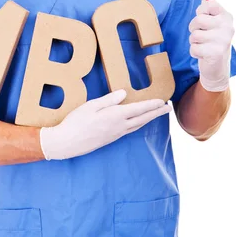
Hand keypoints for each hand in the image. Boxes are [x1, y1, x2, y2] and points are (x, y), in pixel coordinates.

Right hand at [39, 90, 170, 160]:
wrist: (67, 143)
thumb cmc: (76, 121)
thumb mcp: (91, 106)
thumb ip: (109, 100)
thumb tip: (124, 93)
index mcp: (115, 116)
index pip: (139, 109)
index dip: (152, 105)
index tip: (163, 101)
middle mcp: (119, 126)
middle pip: (143, 118)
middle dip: (156, 113)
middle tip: (168, 108)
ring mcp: (116, 134)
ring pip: (137, 125)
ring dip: (149, 119)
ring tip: (157, 113)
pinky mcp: (111, 139)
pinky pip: (130, 130)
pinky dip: (139, 124)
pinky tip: (138, 121)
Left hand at [188, 0, 234, 91]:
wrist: (218, 67)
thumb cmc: (212, 40)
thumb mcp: (212, 23)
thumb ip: (208, 7)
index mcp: (226, 16)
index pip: (209, 3)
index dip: (201, 11)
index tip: (205, 18)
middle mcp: (227, 27)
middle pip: (198, 19)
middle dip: (194, 28)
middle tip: (202, 35)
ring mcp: (223, 40)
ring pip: (194, 34)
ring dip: (194, 41)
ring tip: (203, 45)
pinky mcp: (215, 53)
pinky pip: (193, 47)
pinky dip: (194, 52)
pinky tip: (203, 54)